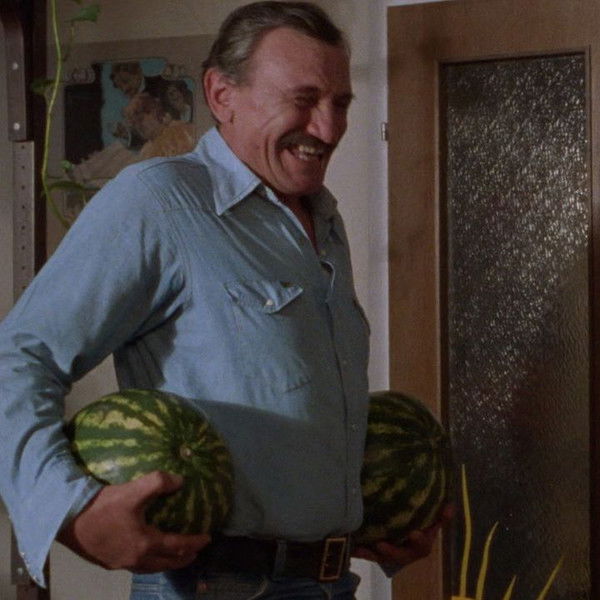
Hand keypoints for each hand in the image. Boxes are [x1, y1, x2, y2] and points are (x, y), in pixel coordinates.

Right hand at [57, 471, 210, 572]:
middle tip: (196, 551)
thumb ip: (159, 482)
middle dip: (184, 557)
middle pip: (166, 563)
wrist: (66, 520)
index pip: (178, 546)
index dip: (195, 542)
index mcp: (145, 544)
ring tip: (174, 555)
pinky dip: (150, 561)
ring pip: (151, 567)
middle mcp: (135, 559)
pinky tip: (145, 551)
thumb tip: (180, 480)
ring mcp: (120, 563)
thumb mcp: (133, 490)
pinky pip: (136, 566)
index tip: (208, 537)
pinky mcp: (107, 562)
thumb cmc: (102, 506)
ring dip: (167, 562)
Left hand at [352, 504, 454, 571]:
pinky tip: (353, 546)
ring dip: (373, 554)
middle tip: (381, 544)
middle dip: (392, 551)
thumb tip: (450, 507)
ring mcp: (391, 554)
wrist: (406, 530)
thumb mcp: (430, 516)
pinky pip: (369, 554)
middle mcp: (406, 552)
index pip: (422, 546)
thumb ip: (440, 514)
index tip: (414, 533)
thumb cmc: (420, 521)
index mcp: (421, 544)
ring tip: (363, 547)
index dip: (420, 540)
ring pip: (383, 558)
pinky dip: (362, 551)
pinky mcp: (378, 553)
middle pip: (401, 556)